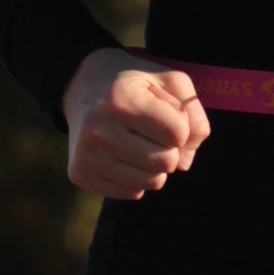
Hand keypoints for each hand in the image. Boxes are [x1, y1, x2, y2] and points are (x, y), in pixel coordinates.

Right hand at [64, 50, 210, 199]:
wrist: (83, 88)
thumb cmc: (135, 86)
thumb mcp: (169, 82)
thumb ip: (192, 114)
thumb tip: (185, 163)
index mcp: (120, 99)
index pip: (177, 133)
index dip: (181, 127)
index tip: (165, 116)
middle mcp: (98, 128)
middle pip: (166, 161)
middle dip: (170, 149)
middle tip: (152, 133)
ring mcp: (87, 155)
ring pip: (152, 181)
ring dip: (156, 166)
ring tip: (139, 144)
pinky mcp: (81, 175)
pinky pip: (133, 192)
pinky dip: (138, 178)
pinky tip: (124, 156)